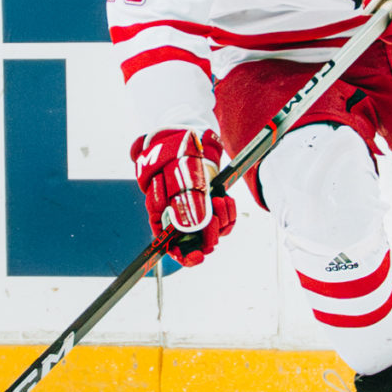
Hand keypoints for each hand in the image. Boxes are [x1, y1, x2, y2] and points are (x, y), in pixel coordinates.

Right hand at [131, 127, 234, 265]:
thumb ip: (166, 190)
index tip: (197, 256)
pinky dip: (229, 212)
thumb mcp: (164, 167)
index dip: (183, 255)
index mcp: (162, 214)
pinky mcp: (215, 206)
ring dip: (220, 220)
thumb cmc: (169, 151)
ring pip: (213, 233)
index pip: (170, 245)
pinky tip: (225, 198)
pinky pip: (226, 220)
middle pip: (196, 244)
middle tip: (213, 220)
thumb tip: (170, 213)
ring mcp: (200, 213)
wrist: (188, 136)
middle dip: (208, 237)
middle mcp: (181, 217)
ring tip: (219, 200)